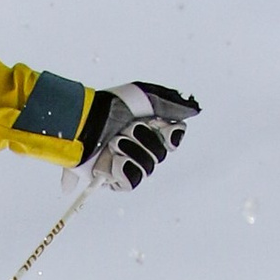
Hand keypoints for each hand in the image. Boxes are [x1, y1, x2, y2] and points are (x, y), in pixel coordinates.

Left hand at [81, 80, 199, 189]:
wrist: (84, 121)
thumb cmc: (109, 106)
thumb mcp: (144, 97)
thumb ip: (172, 105)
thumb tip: (195, 110)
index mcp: (148, 131)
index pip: (171, 141)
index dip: (168, 135)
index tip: (157, 124)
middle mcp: (138, 148)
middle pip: (160, 156)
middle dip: (144, 140)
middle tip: (126, 129)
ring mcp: (125, 165)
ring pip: (147, 170)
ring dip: (131, 151)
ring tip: (113, 142)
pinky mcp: (112, 179)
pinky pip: (131, 182)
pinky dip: (123, 168)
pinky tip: (112, 158)